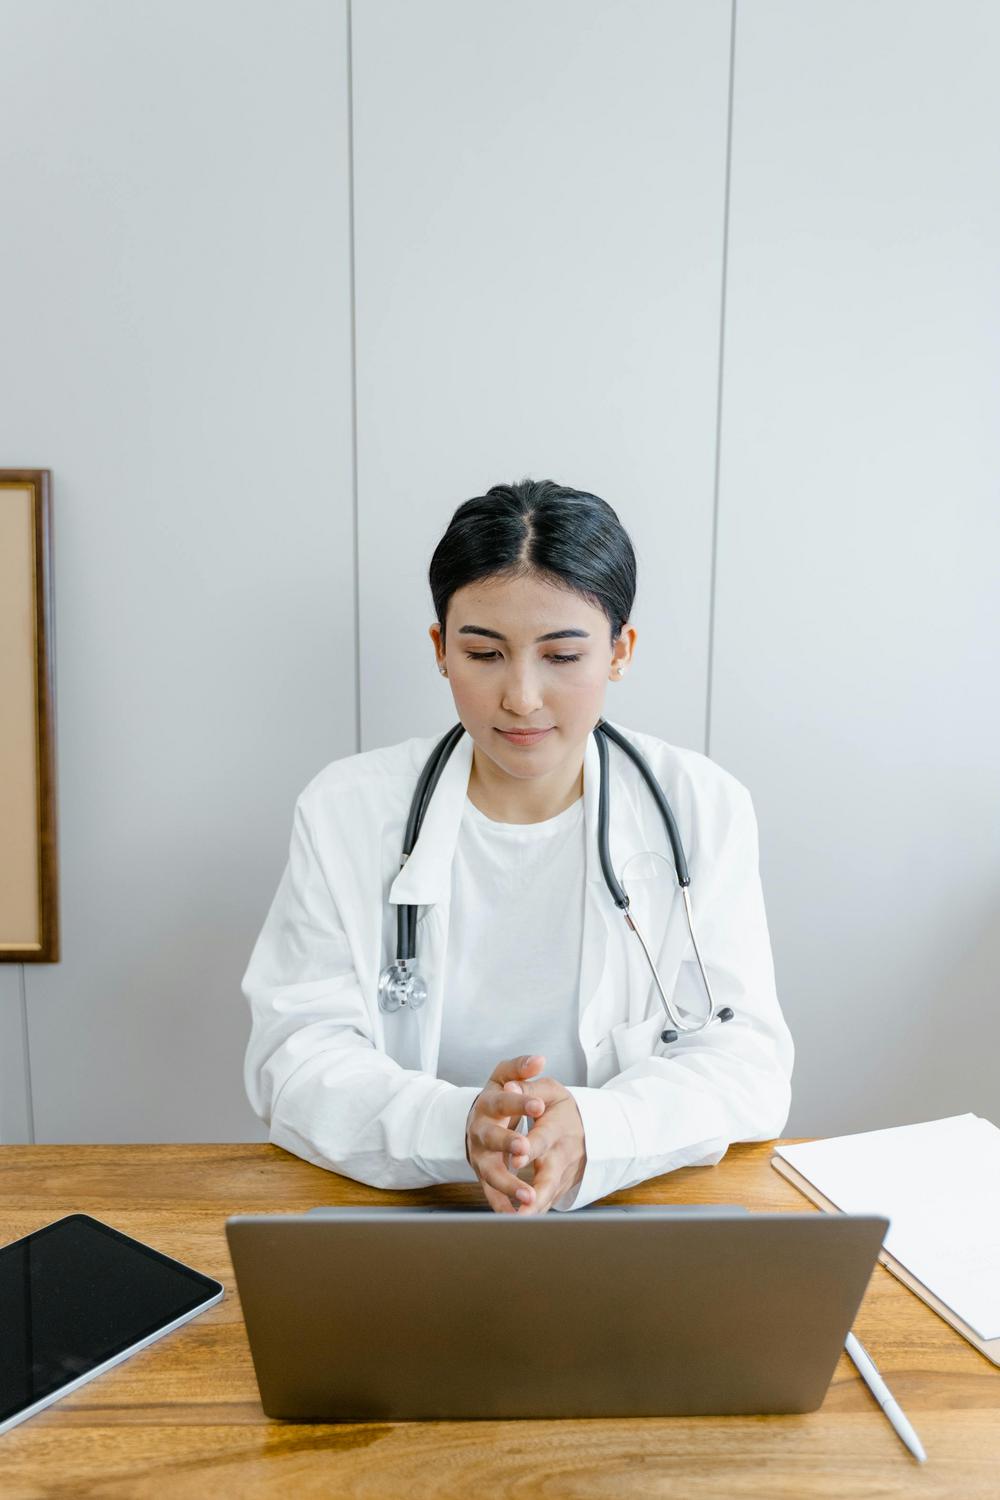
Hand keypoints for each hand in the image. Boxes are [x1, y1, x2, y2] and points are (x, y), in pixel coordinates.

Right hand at [465, 1055, 547, 1213]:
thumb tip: (539, 1060)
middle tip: (525, 1148)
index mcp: (487, 1104)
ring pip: (489, 1171)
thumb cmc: (496, 1097)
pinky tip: (516, 1217)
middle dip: (507, 1143)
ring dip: (507, 1184)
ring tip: (529, 1194)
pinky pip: (490, 1194)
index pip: (502, 1101)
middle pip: (490, 1138)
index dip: (519, 1103)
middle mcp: (479, 1131)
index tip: (538, 1105)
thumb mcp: (504, 1077)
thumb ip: (520, 1068)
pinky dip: (502, 1206)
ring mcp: (479, 1156)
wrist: (476, 1121)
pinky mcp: (482, 1176)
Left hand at [507, 1075, 585, 1214]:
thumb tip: (511, 1086)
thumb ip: (528, 1085)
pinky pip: (546, 1203)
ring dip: (535, 1208)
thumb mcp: (549, 1090)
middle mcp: (559, 1154)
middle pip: (550, 1175)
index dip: (530, 1146)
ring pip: (548, 1195)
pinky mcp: (557, 1187)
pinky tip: (517, 1224)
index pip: (543, 1138)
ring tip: (520, 1222)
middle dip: (537, 1188)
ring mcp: (560, 1175)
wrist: (588, 1128)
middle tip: (525, 1200)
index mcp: (556, 1127)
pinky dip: (535, 1214)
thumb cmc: (561, 1108)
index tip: (517, 1156)